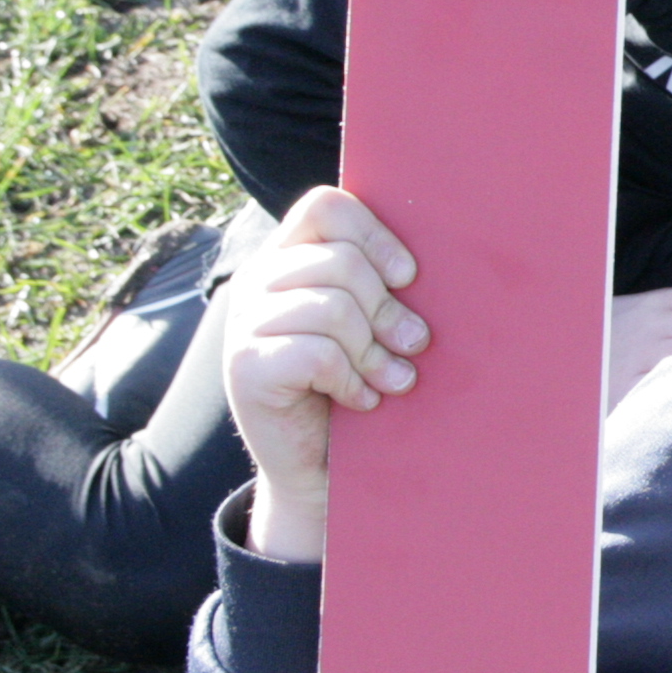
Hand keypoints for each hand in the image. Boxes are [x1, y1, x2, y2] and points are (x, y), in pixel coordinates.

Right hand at [223, 187, 426, 563]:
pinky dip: (352, 381)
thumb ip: (380, 284)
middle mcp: (257, 281)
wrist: (313, 465)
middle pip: (341, 262)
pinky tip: (361, 399)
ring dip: (375, 351)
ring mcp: (244, 323)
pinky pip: (318, 354)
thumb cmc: (352, 384)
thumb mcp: (368, 324)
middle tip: (411, 345)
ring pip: (334, 309)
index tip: (409, 277)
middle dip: (388, 309)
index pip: (325, 207)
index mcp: (287, 258)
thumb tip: (427, 266)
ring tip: (391, 378)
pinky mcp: (245, 368)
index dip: (375, 236)